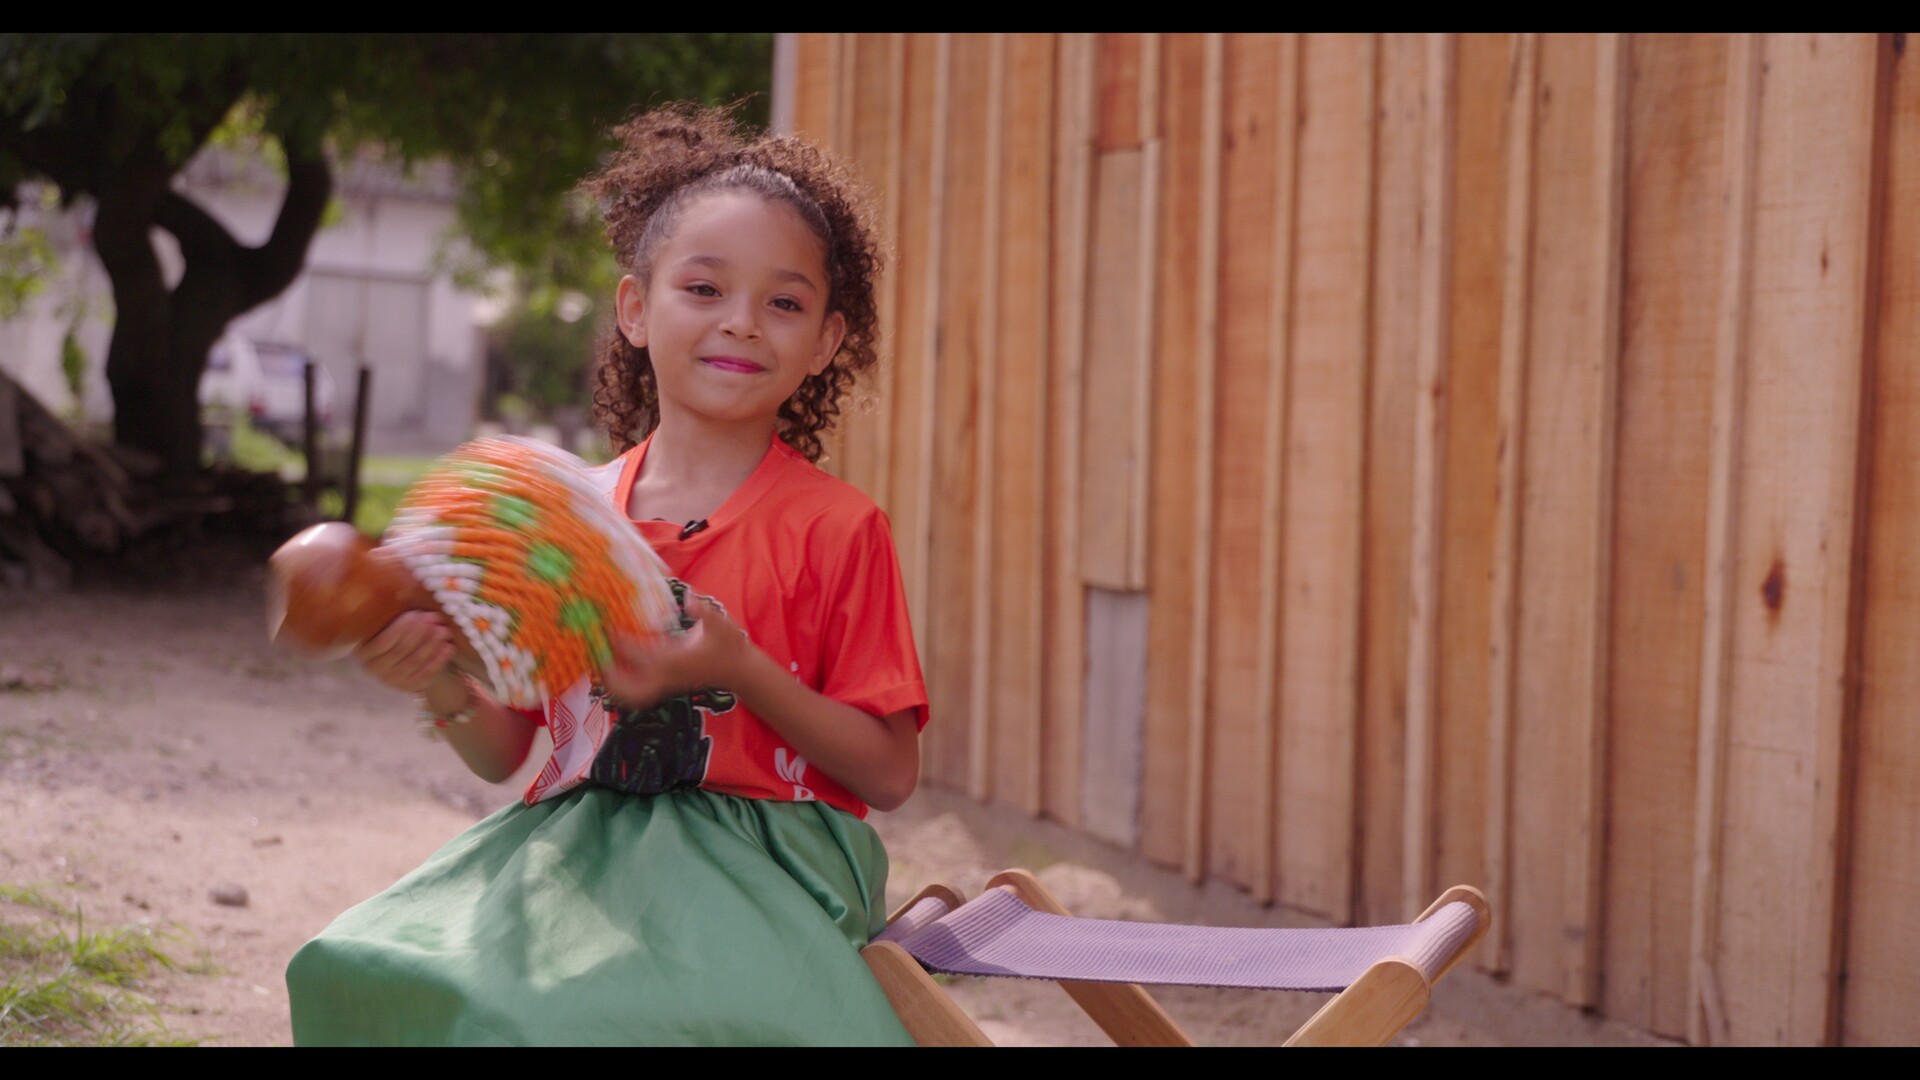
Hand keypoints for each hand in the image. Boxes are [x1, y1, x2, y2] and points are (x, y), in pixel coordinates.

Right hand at [354, 610, 458, 694]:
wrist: (409, 661)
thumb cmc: (399, 634)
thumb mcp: (391, 623)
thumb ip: (394, 613)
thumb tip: (408, 590)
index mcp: (364, 651)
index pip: (382, 641)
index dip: (401, 627)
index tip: (417, 613)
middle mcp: (373, 668)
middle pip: (400, 651)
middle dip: (420, 633)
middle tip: (435, 618)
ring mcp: (391, 680)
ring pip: (414, 662)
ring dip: (431, 645)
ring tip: (444, 630)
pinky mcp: (408, 688)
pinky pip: (425, 674)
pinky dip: (438, 660)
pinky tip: (449, 647)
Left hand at [601, 594, 751, 707]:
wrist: (738, 670)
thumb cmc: (729, 646)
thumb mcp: (722, 625)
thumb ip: (705, 612)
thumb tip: (689, 597)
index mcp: (675, 660)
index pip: (640, 655)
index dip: (621, 642)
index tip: (606, 627)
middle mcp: (666, 676)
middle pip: (631, 690)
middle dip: (611, 678)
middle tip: (595, 656)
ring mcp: (664, 682)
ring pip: (633, 695)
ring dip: (614, 685)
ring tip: (599, 664)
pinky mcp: (664, 682)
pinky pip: (638, 689)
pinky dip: (623, 683)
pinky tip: (613, 664)